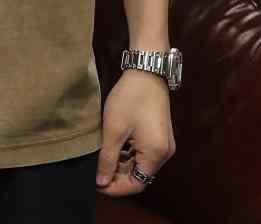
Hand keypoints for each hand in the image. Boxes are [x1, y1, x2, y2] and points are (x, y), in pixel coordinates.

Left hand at [95, 69, 176, 195]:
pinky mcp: (159, 135)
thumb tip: (101, 181)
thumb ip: (108, 158)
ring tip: (101, 159)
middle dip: (118, 176)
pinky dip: (129, 154)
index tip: (97, 183)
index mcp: (155, 155)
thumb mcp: (114, 129)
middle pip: (140, 175)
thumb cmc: (130, 99)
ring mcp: (163, 144)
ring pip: (140, 163)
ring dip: (122, 164)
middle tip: (96, 171)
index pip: (137, 184)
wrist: (146, 72)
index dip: (116, 188)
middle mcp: (164, 153)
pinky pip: (144, 152)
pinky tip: (113, 148)